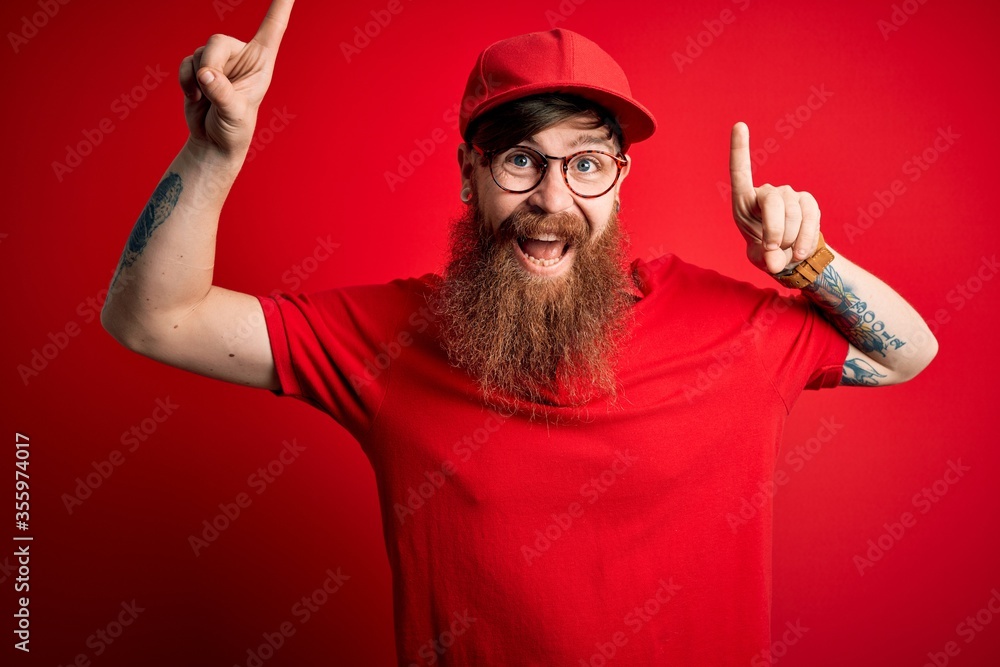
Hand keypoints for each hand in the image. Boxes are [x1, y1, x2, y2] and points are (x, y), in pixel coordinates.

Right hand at [178, 0, 293, 156]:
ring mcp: (220, 61)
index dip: (281, 5)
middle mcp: (241, 57)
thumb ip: (222, 93)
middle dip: (210, 65)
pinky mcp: (199, 68)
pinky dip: (186, 81)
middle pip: (217, 41)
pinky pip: (186, 62)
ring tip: (208, 100)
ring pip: (199, 52)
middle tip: (210, 88)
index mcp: (261, 62)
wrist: (214, 142)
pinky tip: (196, 98)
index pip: (274, 27)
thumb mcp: (234, 113)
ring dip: (197, 78)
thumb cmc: (234, 129)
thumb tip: (205, 75)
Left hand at [729, 122, 820, 273]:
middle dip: (774, 230)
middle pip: (773, 201)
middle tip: (772, 250)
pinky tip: (800, 252)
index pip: (741, 172)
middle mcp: (766, 192)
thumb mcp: (760, 258)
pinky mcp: (808, 202)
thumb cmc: (767, 253)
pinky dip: (806, 238)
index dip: (740, 149)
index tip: (739, 125)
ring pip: (793, 212)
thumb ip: (765, 259)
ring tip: (787, 253)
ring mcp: (789, 195)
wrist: (790, 255)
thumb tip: (775, 263)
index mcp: (745, 202)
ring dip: (790, 238)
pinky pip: (811, 216)